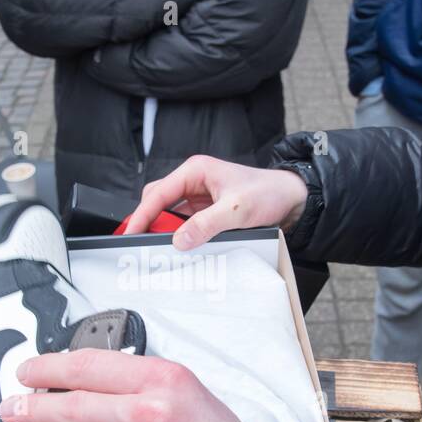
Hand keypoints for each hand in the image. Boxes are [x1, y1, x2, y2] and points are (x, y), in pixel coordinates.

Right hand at [124, 154, 307, 249]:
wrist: (291, 199)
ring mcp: (199, 197)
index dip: (141, 215)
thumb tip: (178, 240)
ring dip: (164, 230)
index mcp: (195, 171)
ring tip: (160, 250)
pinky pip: (184, 223)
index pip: (158, 193)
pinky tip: (180, 248)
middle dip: (148, 222)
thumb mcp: (236, 210)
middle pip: (157, 201)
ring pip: (169, 214)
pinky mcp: (206, 211)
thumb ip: (206, 225)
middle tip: (141, 245)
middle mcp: (194, 181)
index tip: (130, 233)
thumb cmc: (268, 193)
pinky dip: (179, 236)